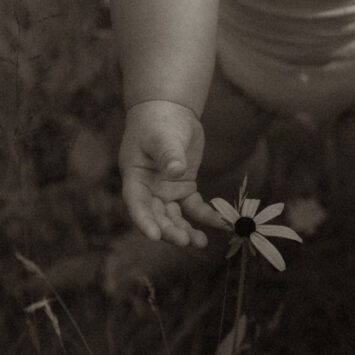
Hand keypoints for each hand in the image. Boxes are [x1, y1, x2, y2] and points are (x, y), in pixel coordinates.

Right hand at [119, 100, 224, 246]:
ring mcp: (167, 192)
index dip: (144, 221)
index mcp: (135, 179)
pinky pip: (194, 207)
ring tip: (201, 242)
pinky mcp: (184, 188)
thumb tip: (176, 171)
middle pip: (157, 216)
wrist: (170, 111)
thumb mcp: (162, 136)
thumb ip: (168, 154)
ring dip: (186, 230)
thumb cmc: (158, 122)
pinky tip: (219, 223)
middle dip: (169, 230)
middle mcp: (149, 191)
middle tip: (184, 240)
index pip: (137, 204)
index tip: (154, 236)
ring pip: (175, 217)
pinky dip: (205, 215)